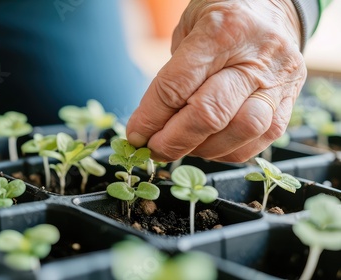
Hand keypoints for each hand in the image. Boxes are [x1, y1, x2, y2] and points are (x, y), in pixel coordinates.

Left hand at [126, 0, 305, 162]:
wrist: (272, 7)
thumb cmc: (222, 16)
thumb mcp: (189, 27)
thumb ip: (172, 74)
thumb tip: (148, 125)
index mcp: (222, 31)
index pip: (177, 86)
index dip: (151, 117)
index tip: (135, 135)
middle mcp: (256, 57)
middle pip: (211, 114)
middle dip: (174, 140)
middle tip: (155, 149)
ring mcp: (279, 80)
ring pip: (242, 131)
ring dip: (203, 149)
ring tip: (183, 146)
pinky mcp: (291, 99)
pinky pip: (262, 139)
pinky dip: (229, 150)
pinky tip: (210, 145)